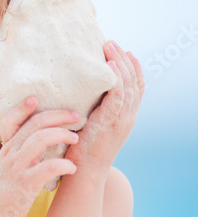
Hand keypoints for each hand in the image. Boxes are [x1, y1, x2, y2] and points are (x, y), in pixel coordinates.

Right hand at [0, 97, 79, 216]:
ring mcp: (17, 167)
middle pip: (34, 124)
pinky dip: (63, 165)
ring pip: (39, 140)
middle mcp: (11, 152)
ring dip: (61, 135)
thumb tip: (43, 135)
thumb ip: (21, 148)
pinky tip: (72, 168)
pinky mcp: (25, 183)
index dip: (23, 107)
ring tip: (75, 138)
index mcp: (8, 146)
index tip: (36, 98)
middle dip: (58, 116)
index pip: (12, 119)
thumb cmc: (4, 186)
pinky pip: (47, 168)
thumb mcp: (7, 162)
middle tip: (76, 116)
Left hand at [65, 40, 143, 172]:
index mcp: (125, 117)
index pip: (136, 88)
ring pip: (127, 86)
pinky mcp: (110, 123)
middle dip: (124, 60)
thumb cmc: (81, 150)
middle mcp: (128, 117)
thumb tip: (81, 92)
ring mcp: (121, 120)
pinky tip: (108, 66)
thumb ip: (93, 110)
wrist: (83, 173)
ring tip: (109, 47)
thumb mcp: (92, 125)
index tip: (125, 51)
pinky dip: (116, 80)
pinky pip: (118, 97)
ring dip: (119, 64)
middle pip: (134, 82)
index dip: (132, 68)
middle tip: (112, 43)